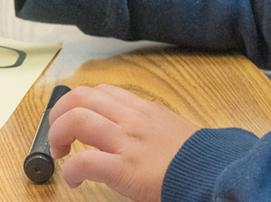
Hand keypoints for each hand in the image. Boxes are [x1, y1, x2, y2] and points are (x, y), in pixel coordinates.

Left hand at [47, 84, 199, 201]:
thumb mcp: (169, 127)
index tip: (74, 119)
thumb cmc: (194, 157)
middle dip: (59, 114)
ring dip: (57, 135)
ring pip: (76, 120)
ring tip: (60, 153)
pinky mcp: (124, 168)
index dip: (78, 103)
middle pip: (80, 97)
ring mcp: (126, 142)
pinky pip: (84, 161)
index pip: (100, 91)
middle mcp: (131, 119)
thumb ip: (144, 124)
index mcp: (142, 109)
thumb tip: (124, 129)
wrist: (213, 172)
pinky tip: (74, 179)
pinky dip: (71, 170)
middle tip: (59, 135)